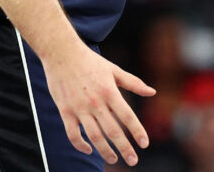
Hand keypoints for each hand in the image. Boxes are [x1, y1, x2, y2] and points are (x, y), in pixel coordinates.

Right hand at [41, 43, 155, 165]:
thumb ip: (133, 83)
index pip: (127, 116)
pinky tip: (89, 149)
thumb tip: (152, 92)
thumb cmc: (90, 61)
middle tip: (133, 161)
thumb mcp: (113, 69)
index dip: (137, 131)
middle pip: (113, 131)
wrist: (61, 52)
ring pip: (94, 137)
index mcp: (110, 91)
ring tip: (113, 159)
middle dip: (125, 149)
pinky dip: (81, 145)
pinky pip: (73, 134)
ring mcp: (79, 108)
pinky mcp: (65, 111)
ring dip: (105, 151)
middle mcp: (96, 102)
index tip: (144, 144)